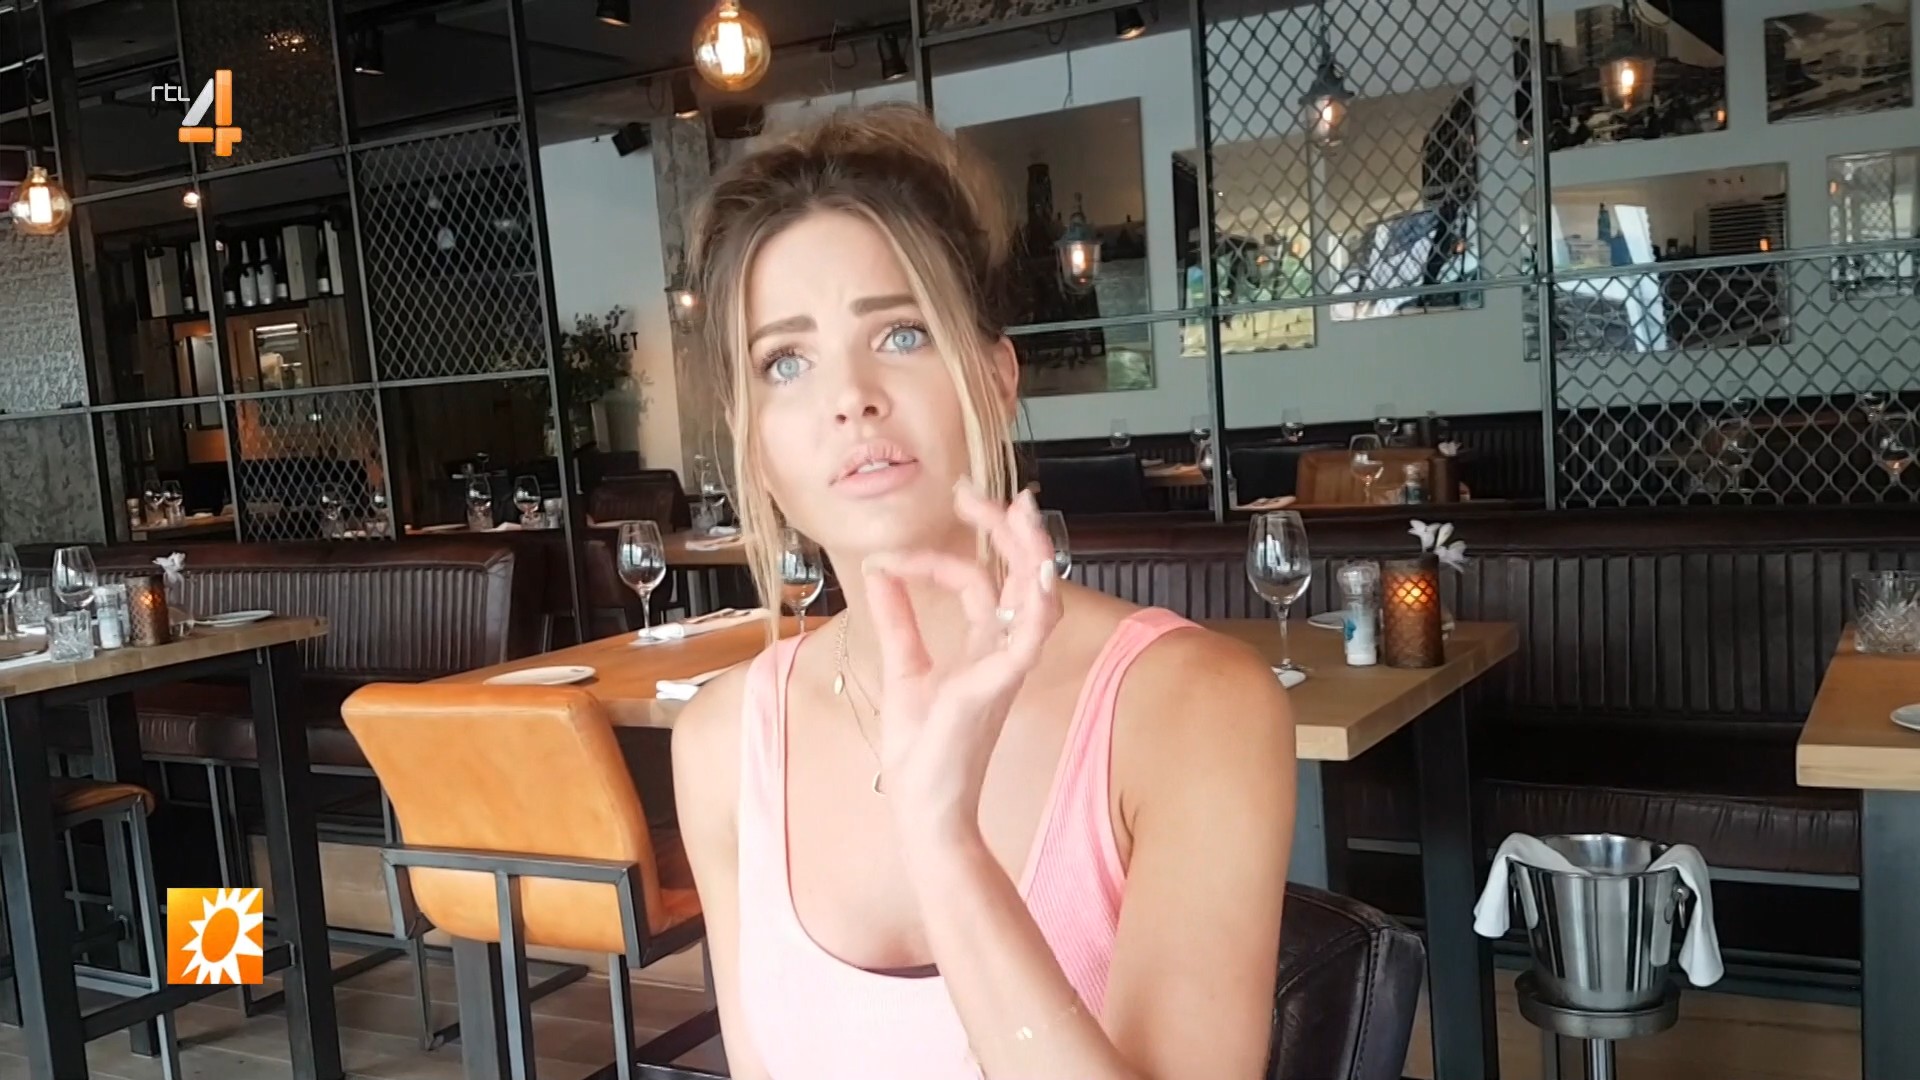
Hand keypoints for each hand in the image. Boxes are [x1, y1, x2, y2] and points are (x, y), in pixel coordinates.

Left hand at [862, 484, 1063, 843]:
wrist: (923, 808)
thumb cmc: (923, 752)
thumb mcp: (903, 669)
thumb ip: (897, 620)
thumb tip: (881, 573)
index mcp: (983, 646)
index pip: (975, 581)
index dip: (936, 560)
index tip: (892, 558)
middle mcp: (1002, 651)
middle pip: (1020, 575)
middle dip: (1004, 529)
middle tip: (976, 493)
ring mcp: (1005, 667)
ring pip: (1037, 597)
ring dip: (1032, 553)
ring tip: (1019, 512)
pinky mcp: (998, 685)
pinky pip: (1030, 637)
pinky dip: (1035, 603)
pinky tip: (1032, 572)